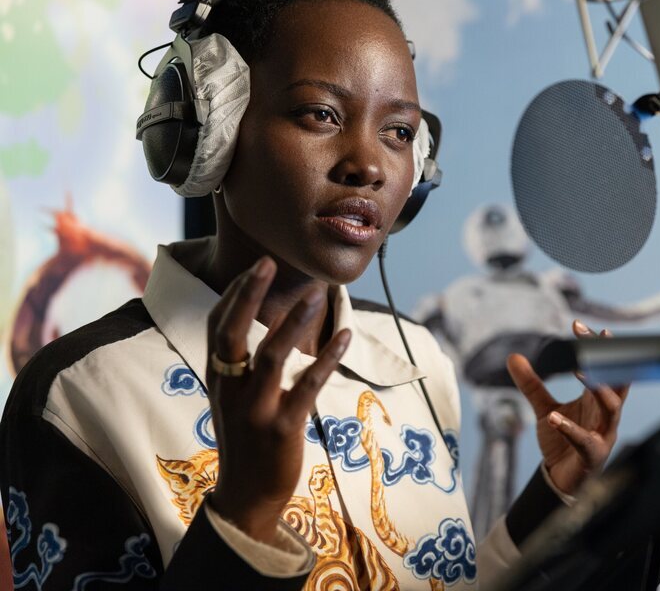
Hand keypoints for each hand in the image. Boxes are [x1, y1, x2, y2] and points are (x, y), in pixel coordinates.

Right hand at [204, 257, 350, 541]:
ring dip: (293, 321)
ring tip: (316, 293)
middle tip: (267, 261)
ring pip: (270, 356)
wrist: (246, 496)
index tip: (255, 266)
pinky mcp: (282, 428)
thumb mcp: (234, 397)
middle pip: (232, 333)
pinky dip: (327, 359)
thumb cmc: (245, 439)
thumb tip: (263, 318)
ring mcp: (254, 409)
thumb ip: (242, 362)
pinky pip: (307, 387)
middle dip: (248, 295)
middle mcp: (230, 389)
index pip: (216, 325)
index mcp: (218, 378)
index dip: (234, 293)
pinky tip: (345, 336)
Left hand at [507, 321, 627, 494]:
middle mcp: (605, 414)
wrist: (561, 480)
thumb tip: (513, 357)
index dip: (594, 348)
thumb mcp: (544, 408)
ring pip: (612, 408)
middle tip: (595, 339)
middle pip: (615, 381)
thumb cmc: (561, 442)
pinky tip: (555, 418)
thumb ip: (531, 384)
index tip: (579, 325)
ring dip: (600, 389)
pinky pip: (586, 440)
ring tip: (582, 372)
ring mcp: (603, 434)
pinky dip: (571, 428)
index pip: (603, 367)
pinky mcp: (594, 455)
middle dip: (608, 360)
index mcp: (596, 400)